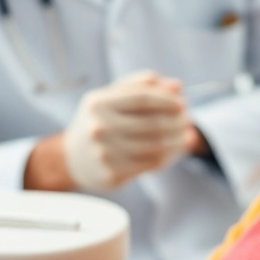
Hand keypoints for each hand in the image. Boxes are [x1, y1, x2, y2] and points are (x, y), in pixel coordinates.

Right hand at [62, 71, 194, 190]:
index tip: (181, 104)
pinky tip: (174, 150)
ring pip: (155, 146)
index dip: (167, 100)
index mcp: (99, 103)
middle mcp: (99, 127)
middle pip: (152, 123)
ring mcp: (104, 153)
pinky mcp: (111, 174)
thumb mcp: (112, 96)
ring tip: (187, 136)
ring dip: (177, 141)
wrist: (70, 158)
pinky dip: (169, 156)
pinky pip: (150, 164)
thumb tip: (176, 86)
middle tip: (189, 121)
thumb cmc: (99, 121)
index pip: (142, 98)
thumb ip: (142, 85)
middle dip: (177, 122)